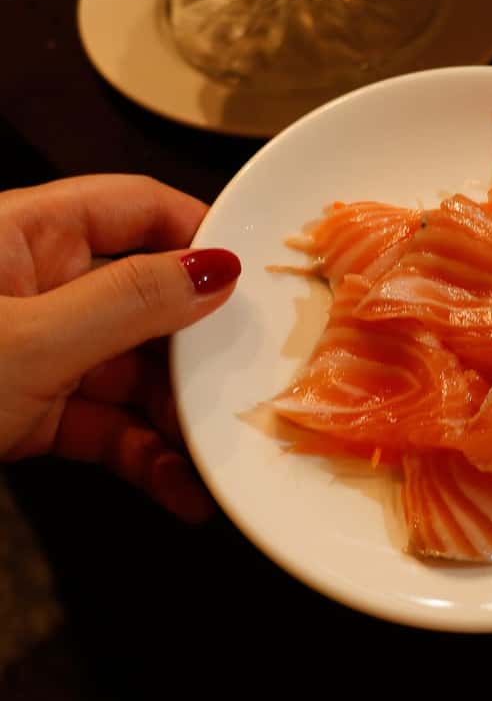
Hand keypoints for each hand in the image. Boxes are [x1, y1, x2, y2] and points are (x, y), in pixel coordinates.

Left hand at [0, 175, 240, 521]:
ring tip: (219, 460)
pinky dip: (147, 460)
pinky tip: (182, 492)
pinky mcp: (36, 414)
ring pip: (135, 374)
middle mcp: (40, 288)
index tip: (256, 276)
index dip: (200, 232)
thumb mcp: (27, 339)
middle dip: (199, 352)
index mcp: (25, 236)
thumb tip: (219, 266)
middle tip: (247, 385)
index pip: (136, 209)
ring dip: (179, 421)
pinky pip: (109, 429)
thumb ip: (129, 302)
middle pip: (150, 302)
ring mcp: (41, 354)